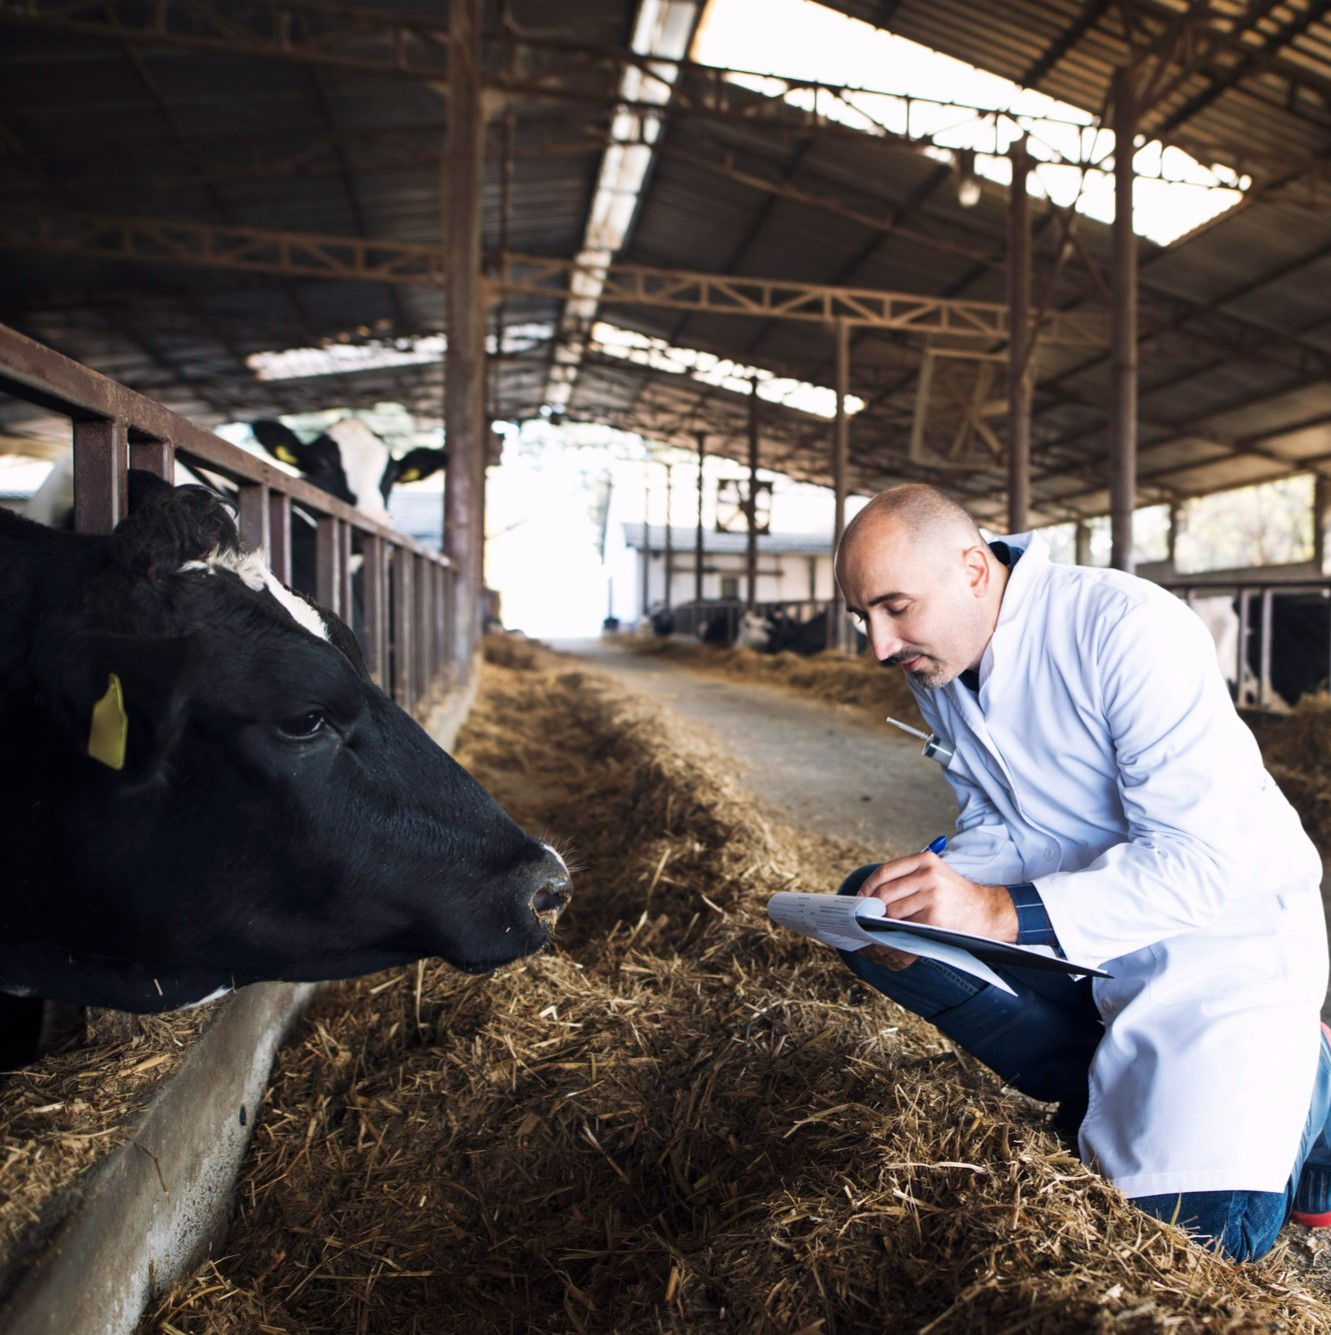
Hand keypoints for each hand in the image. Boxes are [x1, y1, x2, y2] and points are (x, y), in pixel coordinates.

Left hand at [855, 852, 1016, 969]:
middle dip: (871, 909)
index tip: (860, 899)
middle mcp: (928, 876)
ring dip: (880, 924)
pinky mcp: (935, 919)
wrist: (986, 911)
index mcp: (925, 860)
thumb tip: (870, 894)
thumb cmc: (954, 894)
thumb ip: (907, 878)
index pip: (885, 872)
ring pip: (892, 913)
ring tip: (874, 930)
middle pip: (885, 894)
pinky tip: (891, 938)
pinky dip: (894, 935)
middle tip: (864, 918)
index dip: (868, 887)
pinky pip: (905, 928)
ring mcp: (932, 897)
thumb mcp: (934, 874)